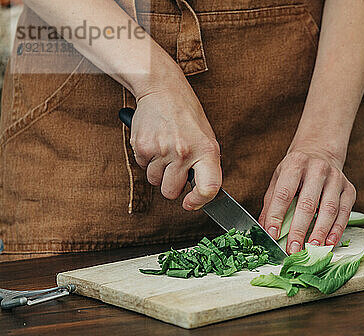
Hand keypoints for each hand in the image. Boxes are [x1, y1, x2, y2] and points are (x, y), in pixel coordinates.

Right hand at [130, 71, 221, 209]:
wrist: (163, 90)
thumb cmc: (188, 118)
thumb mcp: (206, 139)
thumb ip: (204, 166)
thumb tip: (200, 194)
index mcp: (207, 151)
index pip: (209, 188)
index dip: (200, 201)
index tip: (191, 203)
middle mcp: (185, 152)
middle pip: (171, 192)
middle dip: (171, 185)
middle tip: (175, 168)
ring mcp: (162, 149)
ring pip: (154, 181)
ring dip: (158, 171)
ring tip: (166, 149)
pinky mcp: (142, 145)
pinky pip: (141, 166)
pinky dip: (146, 159)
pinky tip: (155, 142)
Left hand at [258, 149, 355, 253]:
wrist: (321, 153)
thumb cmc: (296, 171)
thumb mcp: (278, 179)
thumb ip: (271, 204)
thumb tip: (265, 230)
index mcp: (295, 164)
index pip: (284, 193)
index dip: (277, 215)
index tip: (273, 234)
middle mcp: (318, 168)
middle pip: (308, 203)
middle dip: (300, 229)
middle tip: (293, 249)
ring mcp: (336, 178)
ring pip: (329, 209)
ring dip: (320, 232)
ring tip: (312, 249)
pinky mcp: (349, 188)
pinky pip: (344, 212)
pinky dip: (337, 229)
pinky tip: (329, 242)